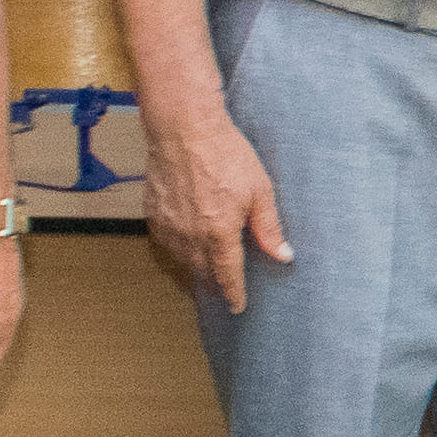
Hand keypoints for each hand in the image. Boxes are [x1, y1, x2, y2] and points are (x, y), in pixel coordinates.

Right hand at [143, 106, 291, 313]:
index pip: (228, 275)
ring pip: (181, 261)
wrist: (184, 129)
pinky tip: (183, 249)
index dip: (234, 294)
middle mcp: (190, 236)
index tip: (238, 307)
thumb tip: (283, 254)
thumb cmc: (224, 154)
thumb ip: (268, 227)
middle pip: (202, 273)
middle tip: (223, 292)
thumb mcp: (259, 190)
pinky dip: (176, 252)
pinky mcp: (153, 213)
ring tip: (204, 276)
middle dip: (214, 285)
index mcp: (219, 233)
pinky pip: (164, 243)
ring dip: (194, 271)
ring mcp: (168, 226)